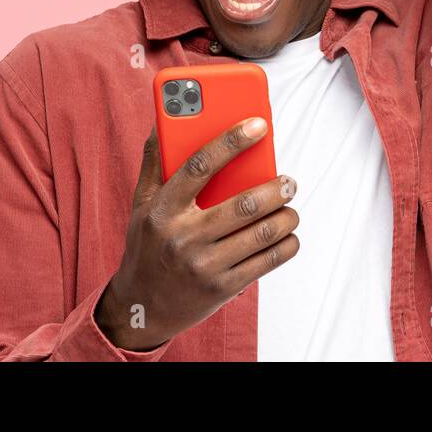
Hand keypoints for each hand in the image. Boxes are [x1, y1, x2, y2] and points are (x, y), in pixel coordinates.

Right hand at [94, 118, 299, 350]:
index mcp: (163, 208)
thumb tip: (162, 123)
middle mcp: (182, 236)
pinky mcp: (221, 289)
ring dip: (286, 218)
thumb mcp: (141, 204)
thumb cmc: (147, 246)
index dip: (231, 141)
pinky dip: (286, 245)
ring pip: (260, 234)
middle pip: (242, 205)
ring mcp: (203, 265)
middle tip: (289, 181)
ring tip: (290, 208)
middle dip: (276, 189)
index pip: (200, 165)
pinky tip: (289, 236)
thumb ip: (155, 163)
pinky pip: (265, 262)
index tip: (258, 124)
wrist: (142, 308)